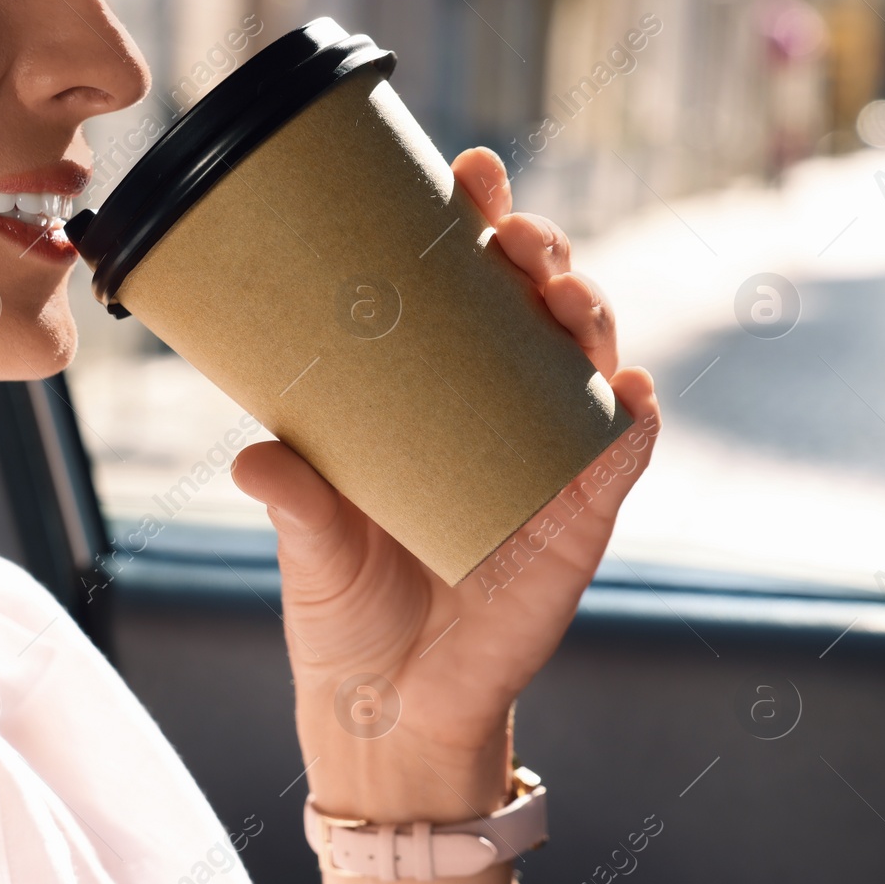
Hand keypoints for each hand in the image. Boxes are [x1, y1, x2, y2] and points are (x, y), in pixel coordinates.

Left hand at [231, 147, 660, 825]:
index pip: (459, 295)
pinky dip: (630, 417)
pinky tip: (623, 385)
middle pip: (534, 312)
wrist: (384, 711)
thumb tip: (254, 455)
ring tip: (557, 290)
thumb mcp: (308, 545)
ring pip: (588, 363)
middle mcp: (490, 422)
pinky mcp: (576, 525)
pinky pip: (620, 456)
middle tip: (511, 232)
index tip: (466, 173)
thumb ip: (292, 499)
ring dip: (586, 314)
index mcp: (425, 406)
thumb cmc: (342, 615)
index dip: (473, 227)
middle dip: (538, 255)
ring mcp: (540, 467)